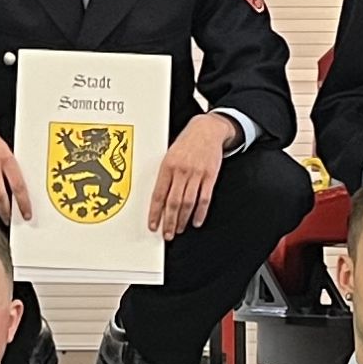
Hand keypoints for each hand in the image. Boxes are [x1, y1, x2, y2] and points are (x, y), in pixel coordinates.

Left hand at [152, 114, 232, 237]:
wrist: (206, 130)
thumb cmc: (186, 143)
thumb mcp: (169, 155)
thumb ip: (165, 176)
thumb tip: (158, 199)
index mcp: (167, 166)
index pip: (158, 195)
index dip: (155, 213)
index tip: (153, 225)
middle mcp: (181, 171)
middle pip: (173, 203)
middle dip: (169, 222)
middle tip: (167, 234)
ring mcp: (196, 174)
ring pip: (188, 203)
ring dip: (183, 220)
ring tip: (179, 230)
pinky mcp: (210, 176)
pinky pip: (204, 198)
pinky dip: (200, 212)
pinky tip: (196, 221)